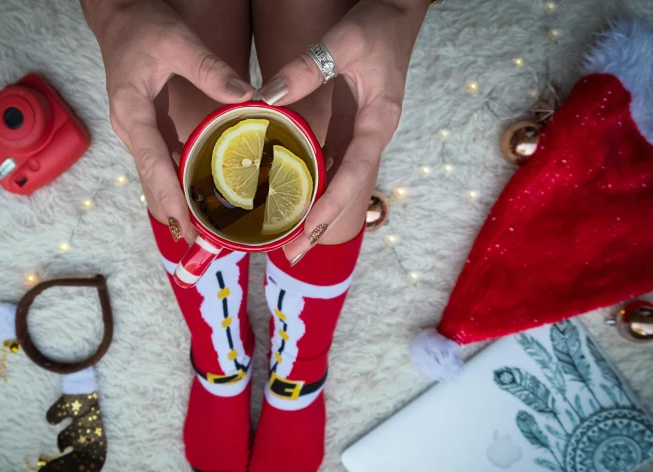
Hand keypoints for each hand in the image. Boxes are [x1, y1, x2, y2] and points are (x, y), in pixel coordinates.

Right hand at [81, 0, 253, 239]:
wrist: (119, 15)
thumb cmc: (142, 25)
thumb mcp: (177, 41)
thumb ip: (210, 69)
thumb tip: (248, 97)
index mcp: (131, 112)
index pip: (152, 164)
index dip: (169, 199)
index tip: (184, 228)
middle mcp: (131, 129)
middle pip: (152, 181)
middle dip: (174, 214)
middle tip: (201, 243)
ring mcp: (139, 132)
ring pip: (157, 178)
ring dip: (178, 204)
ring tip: (206, 231)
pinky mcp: (149, 130)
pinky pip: (164, 164)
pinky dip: (181, 184)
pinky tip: (204, 198)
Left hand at [259, 0, 428, 259]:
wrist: (397, 13)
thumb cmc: (377, 26)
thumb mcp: (342, 42)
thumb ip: (306, 68)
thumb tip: (265, 98)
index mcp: (377, 121)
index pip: (355, 173)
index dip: (332, 205)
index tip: (308, 232)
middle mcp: (371, 136)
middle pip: (348, 191)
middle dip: (322, 225)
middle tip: (292, 256)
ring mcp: (362, 135)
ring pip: (341, 184)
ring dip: (318, 214)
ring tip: (289, 242)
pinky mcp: (351, 129)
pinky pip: (333, 166)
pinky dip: (316, 188)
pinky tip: (293, 203)